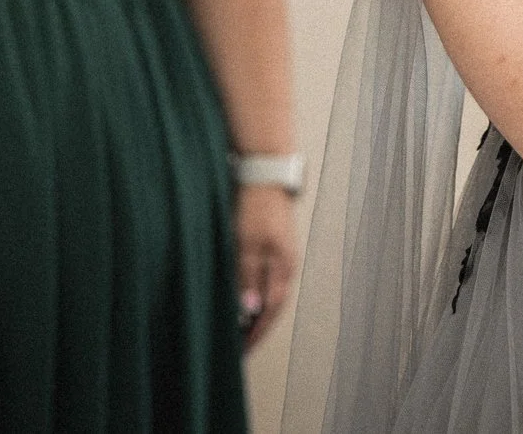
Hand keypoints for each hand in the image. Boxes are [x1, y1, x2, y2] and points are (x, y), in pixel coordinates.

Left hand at [234, 184, 299, 348]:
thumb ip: (249, 277)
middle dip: (256, 326)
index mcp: (283, 268)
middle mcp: (285, 264)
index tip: (242, 351)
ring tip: (238, 326)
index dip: (256, 332)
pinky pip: (264, 276)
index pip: (270, 311)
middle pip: (272, 304)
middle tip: (239, 345)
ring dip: (255, 310)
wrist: (266, 171)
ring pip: (268, 290)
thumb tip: (251, 310)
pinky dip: (253, 291)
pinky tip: (242, 292)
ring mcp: (279, 253)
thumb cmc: (257, 206)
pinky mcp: (271, 242)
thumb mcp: (248, 244)